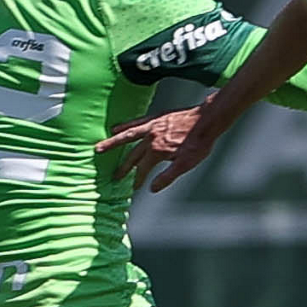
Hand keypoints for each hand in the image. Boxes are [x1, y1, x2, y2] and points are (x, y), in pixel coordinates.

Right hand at [94, 104, 215, 191]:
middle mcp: (150, 138)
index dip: (137, 179)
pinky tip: (115, 128)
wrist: (206, 120)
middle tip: (115, 177)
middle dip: (123, 168)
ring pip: (126, 136)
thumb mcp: (186, 164)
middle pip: (132, 156)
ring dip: (112, 143)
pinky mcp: (155, 118)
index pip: (142, 169)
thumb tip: (152, 188)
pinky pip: (135, 122)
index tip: (134, 187)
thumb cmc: (199, 143)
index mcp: (157, 151)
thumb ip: (167, 177)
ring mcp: (151, 127)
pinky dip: (124, 126)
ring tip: (99, 148)